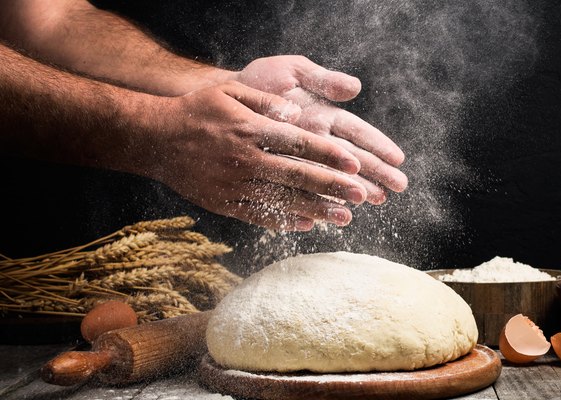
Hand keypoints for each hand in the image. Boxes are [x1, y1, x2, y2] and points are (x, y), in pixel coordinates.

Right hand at [142, 81, 366, 230]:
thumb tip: (298, 114)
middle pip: (297, 176)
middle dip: (332, 186)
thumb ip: (266, 102)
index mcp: (250, 130)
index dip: (329, 155)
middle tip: (362, 195)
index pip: (299, 144)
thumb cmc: (197, 110)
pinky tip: (308, 225)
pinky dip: (284, 222)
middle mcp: (245, 161)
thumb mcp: (230, 92)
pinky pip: (259, 216)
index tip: (355, 163)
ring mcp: (234, 186)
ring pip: (283, 200)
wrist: (154, 139)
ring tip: (345, 217)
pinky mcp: (224, 204)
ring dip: (317, 210)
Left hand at [235, 55, 407, 203]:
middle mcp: (316, 140)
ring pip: (332, 177)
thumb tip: (354, 87)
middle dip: (376, 172)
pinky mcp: (282, 173)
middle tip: (397, 187)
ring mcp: (301, 159)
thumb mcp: (290, 71)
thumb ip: (321, 79)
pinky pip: (304, 189)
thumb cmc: (258, 82)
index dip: (378, 145)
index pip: (357, 132)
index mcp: (324, 115)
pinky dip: (320, 200)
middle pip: (352, 158)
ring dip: (355, 189)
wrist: (219, 100)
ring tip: (376, 200)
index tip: (398, 158)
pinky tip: (336, 210)